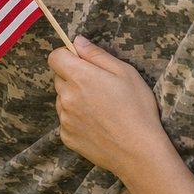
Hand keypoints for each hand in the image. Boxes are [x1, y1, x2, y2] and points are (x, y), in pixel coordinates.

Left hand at [49, 35, 172, 178]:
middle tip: (99, 87)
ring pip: (63, 100)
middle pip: (59, 78)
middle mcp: (67, 97)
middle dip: (74, 77)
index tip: (82, 61)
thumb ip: (97, 55)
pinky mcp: (67, 137)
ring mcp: (65, 119)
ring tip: (101, 108)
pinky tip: (98, 124)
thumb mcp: (125, 73)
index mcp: (80, 77)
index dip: (67, 55)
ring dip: (74, 98)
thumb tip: (77, 42)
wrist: (138, 151)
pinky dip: (77, 119)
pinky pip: (66, 120)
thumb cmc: (137, 108)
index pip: (55, 57)